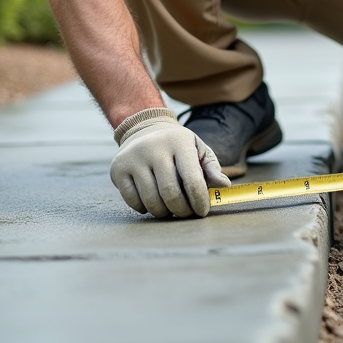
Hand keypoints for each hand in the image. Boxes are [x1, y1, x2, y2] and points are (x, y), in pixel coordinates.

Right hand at [110, 108, 230, 217]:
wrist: (144, 129)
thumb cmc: (178, 146)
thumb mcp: (198, 149)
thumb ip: (212, 168)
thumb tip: (224, 186)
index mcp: (179, 142)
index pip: (192, 180)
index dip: (199, 201)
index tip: (202, 211)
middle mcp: (154, 148)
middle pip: (171, 194)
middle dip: (182, 211)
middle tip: (187, 213)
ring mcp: (133, 159)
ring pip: (151, 201)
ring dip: (165, 213)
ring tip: (172, 209)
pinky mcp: (118, 169)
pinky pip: (133, 202)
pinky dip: (146, 209)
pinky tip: (153, 202)